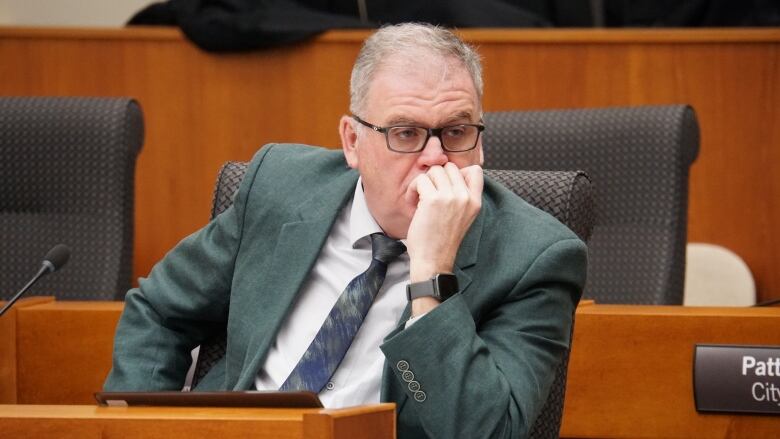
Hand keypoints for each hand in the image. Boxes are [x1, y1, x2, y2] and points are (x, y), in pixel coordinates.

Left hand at [405, 163, 482, 314]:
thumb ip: (461, 196)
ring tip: (419, 199)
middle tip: (428, 194)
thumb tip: (449, 173)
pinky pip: (420, 180)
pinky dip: (412, 189)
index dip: (457, 172)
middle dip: (435, 178)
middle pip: (449, 167)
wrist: (434, 260)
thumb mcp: (463, 217)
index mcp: (475, 202)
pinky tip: (412, 203)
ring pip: (434, 171)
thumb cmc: (443, 240)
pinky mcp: (433, 199)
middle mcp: (465, 197)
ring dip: (422, 183)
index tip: (445, 185)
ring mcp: (450, 197)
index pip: (475, 171)